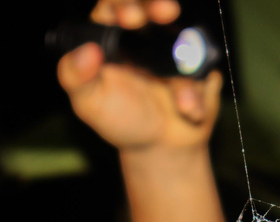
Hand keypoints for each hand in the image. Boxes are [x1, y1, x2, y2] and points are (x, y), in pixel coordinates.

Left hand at [57, 0, 222, 151]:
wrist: (162, 149)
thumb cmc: (122, 123)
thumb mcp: (90, 104)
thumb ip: (75, 77)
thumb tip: (86, 51)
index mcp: (111, 40)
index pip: (113, 7)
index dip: (122, 4)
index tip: (130, 17)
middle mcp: (143, 39)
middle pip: (149, 5)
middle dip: (157, 5)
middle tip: (166, 12)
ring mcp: (173, 50)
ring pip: (183, 37)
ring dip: (184, 73)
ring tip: (181, 104)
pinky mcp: (198, 65)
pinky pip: (204, 67)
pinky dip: (198, 92)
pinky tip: (188, 111)